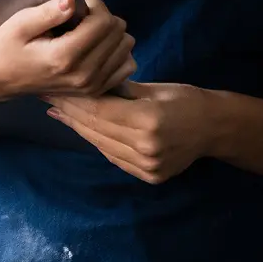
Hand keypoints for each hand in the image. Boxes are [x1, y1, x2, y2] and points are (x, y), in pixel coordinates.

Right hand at [0, 0, 135, 98]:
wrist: (1, 80)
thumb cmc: (8, 48)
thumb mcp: (20, 24)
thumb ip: (48, 12)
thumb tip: (73, 0)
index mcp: (65, 56)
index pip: (103, 21)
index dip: (94, 3)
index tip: (77, 2)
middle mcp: (84, 74)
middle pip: (118, 32)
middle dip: (103, 15)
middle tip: (80, 16)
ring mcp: (92, 86)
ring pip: (126, 46)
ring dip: (111, 32)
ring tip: (88, 31)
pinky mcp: (96, 91)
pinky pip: (127, 65)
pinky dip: (117, 51)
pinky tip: (98, 47)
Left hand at [45, 82, 217, 183]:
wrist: (215, 128)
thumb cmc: (185, 99)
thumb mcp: (153, 88)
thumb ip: (119, 90)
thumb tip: (85, 84)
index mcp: (148, 120)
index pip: (100, 110)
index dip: (73, 100)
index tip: (53, 88)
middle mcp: (146, 147)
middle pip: (96, 129)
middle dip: (69, 112)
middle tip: (47, 97)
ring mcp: (147, 166)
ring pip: (101, 145)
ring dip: (77, 128)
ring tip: (58, 112)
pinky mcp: (148, 177)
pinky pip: (113, 156)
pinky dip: (96, 141)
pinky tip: (82, 128)